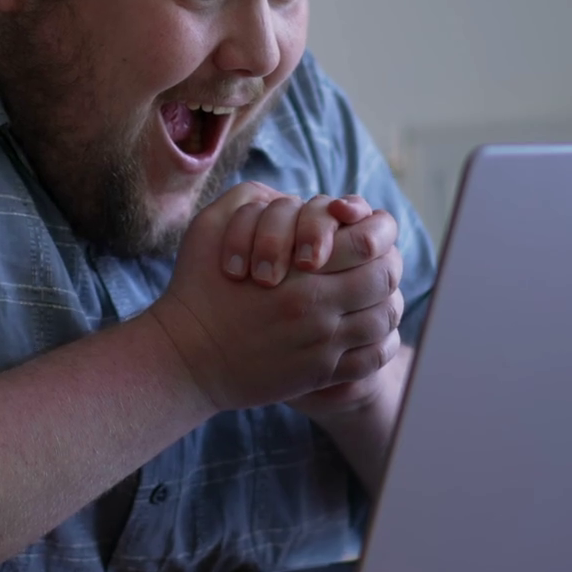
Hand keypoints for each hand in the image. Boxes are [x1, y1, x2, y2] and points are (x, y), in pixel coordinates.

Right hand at [144, 183, 404, 413]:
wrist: (185, 357)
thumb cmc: (196, 287)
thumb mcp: (212, 224)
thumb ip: (254, 200)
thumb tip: (293, 198)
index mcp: (300, 268)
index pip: (371, 242)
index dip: (376, 232)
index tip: (364, 231)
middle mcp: (319, 306)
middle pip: (385, 278)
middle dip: (386, 263)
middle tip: (374, 260)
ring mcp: (324, 344)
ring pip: (385, 317)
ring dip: (386, 301)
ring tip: (374, 294)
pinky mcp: (321, 374)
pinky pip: (374, 357)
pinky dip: (383, 341)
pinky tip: (369, 330)